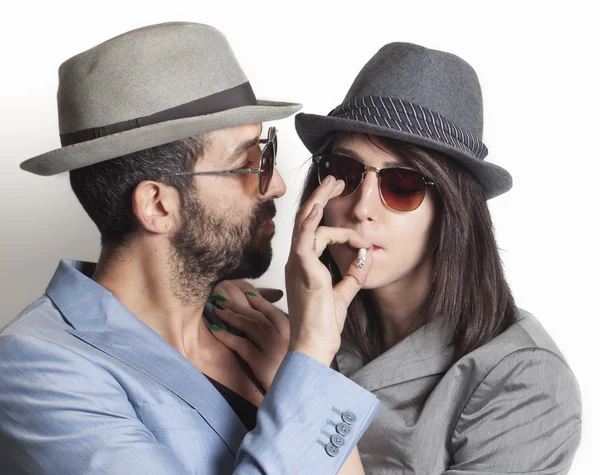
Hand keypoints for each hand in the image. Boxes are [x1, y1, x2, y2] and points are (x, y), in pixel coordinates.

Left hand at [208, 280, 289, 390]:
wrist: (293, 395)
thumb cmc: (290, 372)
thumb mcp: (293, 349)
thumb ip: (282, 333)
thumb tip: (266, 319)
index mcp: (291, 332)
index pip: (271, 310)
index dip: (256, 300)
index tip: (244, 293)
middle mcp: (282, 337)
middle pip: (256, 315)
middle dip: (237, 304)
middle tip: (221, 298)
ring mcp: (271, 348)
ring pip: (247, 325)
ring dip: (229, 316)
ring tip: (216, 310)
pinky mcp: (260, 362)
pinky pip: (240, 344)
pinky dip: (226, 335)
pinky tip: (215, 330)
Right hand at [285, 176, 373, 365]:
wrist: (314, 346)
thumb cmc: (323, 325)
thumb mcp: (343, 294)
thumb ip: (353, 275)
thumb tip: (366, 256)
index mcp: (304, 266)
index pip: (312, 232)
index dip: (329, 219)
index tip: (356, 227)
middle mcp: (297, 261)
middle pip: (305, 218)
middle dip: (320, 196)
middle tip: (335, 180)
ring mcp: (298, 264)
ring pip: (306, 221)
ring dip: (322, 201)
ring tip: (336, 184)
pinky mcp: (304, 269)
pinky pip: (305, 238)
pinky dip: (314, 221)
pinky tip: (323, 206)